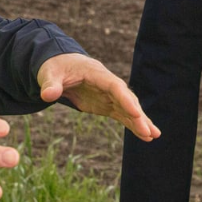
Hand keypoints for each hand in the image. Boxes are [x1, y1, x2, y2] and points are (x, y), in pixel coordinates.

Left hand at [37, 53, 159, 142]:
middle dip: (138, 115)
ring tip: (154, 135)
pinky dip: (133, 124)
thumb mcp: (49, 73)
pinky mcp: (107, 104)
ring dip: (141, 121)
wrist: (60, 66)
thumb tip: (48, 96)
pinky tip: (146, 136)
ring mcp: (109, 95)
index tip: (136, 112)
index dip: (126, 99)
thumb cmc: (55, 67)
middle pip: (127, 99)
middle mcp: (108, 84)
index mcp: (97, 74)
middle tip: (149, 131)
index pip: (115, 87)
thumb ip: (50, 84)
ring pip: (129, 108)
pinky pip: (123, 115)